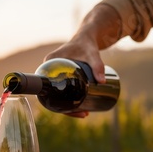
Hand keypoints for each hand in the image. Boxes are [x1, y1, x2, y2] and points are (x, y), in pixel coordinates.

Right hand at [43, 4, 121, 118]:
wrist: (87, 37)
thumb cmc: (87, 44)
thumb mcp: (92, 54)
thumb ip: (97, 65)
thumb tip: (103, 82)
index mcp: (49, 63)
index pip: (49, 87)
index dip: (58, 102)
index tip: (72, 110)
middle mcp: (49, 70)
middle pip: (54, 94)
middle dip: (67, 109)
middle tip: (83, 114)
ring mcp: (56, 74)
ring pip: (60, 94)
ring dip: (69, 107)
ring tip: (84, 114)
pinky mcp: (63, 76)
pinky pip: (63, 91)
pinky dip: (69, 101)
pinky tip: (78, 109)